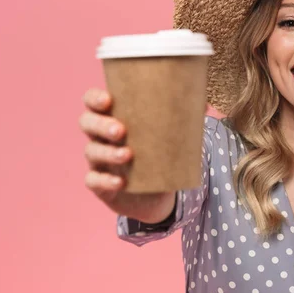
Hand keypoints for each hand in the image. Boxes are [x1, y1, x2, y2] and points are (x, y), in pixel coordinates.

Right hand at [79, 89, 176, 222]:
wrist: (159, 194)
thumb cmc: (161, 154)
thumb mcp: (170, 136)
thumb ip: (184, 119)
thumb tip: (206, 105)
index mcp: (114, 117)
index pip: (93, 101)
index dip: (95, 98)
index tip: (109, 100)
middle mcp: (101, 137)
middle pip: (87, 123)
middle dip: (101, 124)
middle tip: (121, 130)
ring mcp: (99, 162)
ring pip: (91, 151)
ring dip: (107, 152)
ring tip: (128, 155)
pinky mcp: (101, 185)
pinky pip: (94, 182)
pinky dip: (104, 181)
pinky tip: (120, 182)